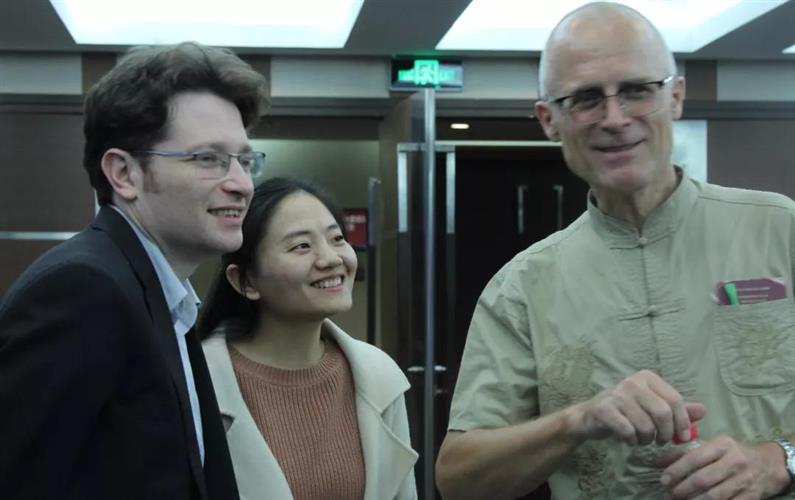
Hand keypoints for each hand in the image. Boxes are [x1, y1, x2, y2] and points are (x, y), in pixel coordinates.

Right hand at [572, 369, 704, 445]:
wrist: (589, 417)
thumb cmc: (624, 411)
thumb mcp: (651, 407)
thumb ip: (676, 409)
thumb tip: (703, 411)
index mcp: (647, 378)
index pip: (675, 400)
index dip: (682, 422)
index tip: (681, 437)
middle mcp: (632, 382)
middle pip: (662, 413)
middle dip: (665, 433)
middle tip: (660, 441)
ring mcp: (616, 394)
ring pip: (645, 425)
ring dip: (646, 440)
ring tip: (641, 439)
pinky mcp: (604, 409)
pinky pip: (628, 431)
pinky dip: (631, 441)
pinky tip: (628, 439)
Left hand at [658, 438, 788, 498]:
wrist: (769, 464)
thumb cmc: (733, 453)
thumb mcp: (712, 445)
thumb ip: (685, 451)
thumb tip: (658, 460)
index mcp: (723, 445)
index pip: (695, 457)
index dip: (677, 470)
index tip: (663, 479)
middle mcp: (735, 461)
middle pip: (703, 479)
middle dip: (682, 488)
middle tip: (669, 493)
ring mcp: (744, 480)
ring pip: (714, 496)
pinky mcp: (751, 497)